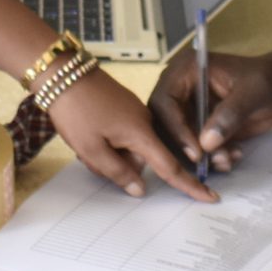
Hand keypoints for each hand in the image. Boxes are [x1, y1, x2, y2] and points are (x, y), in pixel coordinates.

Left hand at [48, 69, 215, 202]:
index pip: (170, 166)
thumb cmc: (76, 110)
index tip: (209, 197)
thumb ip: (118, 172)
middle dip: (118, 166)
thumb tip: (139, 189)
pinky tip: (87, 133)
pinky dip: (106, 141)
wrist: (62, 72)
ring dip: (108, 153)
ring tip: (84, 142)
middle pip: (141, 160)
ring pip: (128, 149)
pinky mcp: (123, 108)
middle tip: (88, 155)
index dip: (189, 184)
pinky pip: (121, 136)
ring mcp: (133, 113)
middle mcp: (144, 122)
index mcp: (141, 132)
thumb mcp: (92, 149)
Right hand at [148, 48, 271, 170]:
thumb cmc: (267, 79)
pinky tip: (232, 155)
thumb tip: (206, 142)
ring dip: (202, 156)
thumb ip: (229, 115)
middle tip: (207, 162)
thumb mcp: (252, 93)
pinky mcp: (198, 124)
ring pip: (180, 139)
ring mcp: (189, 107)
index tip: (196, 151)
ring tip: (227, 159)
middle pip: (165, 124)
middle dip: (187, 147)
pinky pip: (195, 146)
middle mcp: (181, 88)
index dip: (176, 128)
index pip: (165, 101)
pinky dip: (212, 156)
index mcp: (186, 70)